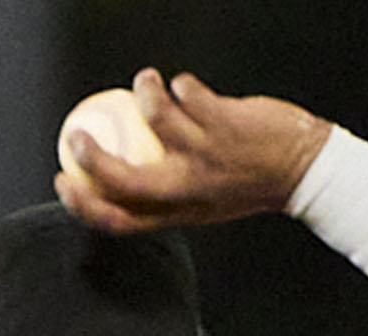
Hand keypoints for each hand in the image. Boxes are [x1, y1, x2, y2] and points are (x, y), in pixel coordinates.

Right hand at [55, 70, 329, 233]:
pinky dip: (180, 83)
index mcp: (180, 213)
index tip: (64, 183)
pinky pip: (185, 91)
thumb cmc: (249, 182)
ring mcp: (204, 154)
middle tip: (76, 132)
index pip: (121, 221)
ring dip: (143, 89)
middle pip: (123, 179)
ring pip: (153, 114)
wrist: (302, 171)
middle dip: (89, 156)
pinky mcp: (221, 123)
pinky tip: (186, 86)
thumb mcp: (206, 200)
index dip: (83, 206)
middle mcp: (188, 189)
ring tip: (146, 82)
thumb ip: (170, 190)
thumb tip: (127, 170)